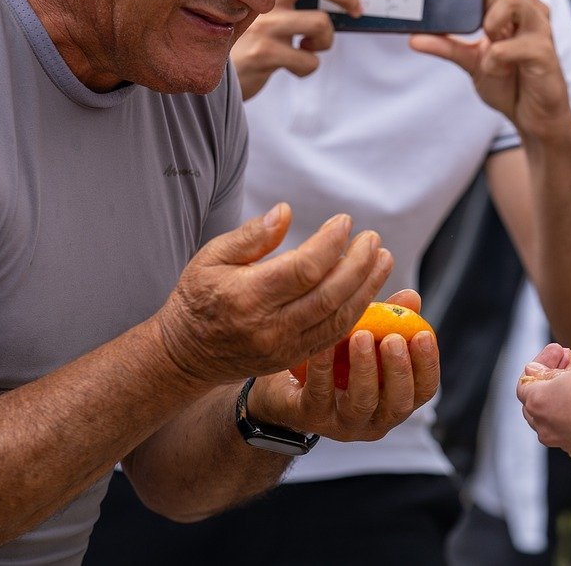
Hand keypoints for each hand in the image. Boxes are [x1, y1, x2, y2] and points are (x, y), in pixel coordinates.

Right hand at [155, 203, 391, 386]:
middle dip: (358, 265)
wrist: (186, 353)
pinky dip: (357, 312)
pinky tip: (368, 288)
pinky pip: (334, 336)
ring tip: (383, 260)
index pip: (303, 269)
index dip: (330, 243)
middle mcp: (269, 327)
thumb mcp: (212, 257)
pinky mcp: (293, 359)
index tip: (344, 221)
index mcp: (247, 296)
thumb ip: (251, 236)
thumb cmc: (198, 296)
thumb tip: (286, 211)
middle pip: (329, 295)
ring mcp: (284, 347)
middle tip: (373, 239)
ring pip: (339, 319)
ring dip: (367, 288)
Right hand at [231, 0, 360, 98]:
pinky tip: (295, 65)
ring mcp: (263, 25)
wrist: (210, 74)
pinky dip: (309, 65)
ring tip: (312, 46)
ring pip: (319, 23)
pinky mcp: (264, 53)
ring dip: (326, 39)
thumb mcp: (256, 10)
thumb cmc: (243, 40)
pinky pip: (309, 59)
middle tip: (356, 8)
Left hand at [245, 289, 441, 441]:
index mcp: (394, 399)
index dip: (428, 365)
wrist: (282, 383)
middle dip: (399, 370)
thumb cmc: (334, 359)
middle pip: (399, 404)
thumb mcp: (364, 337)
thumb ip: (389, 320)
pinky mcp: (310, 416)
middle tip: (393, 339)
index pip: (424, 390)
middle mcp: (373, 418)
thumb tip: (411, 298)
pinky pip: (319, 393)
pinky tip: (325, 343)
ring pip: (361, 403)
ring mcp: (341, 423)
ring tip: (362, 335)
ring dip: (364, 368)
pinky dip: (323, 367)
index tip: (424, 334)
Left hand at [410, 0, 570, 144]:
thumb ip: (447, 45)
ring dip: (491, 20)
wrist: (534, 117)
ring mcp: (541, 31)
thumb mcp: (471, 61)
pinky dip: (496, 55)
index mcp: (516, 6)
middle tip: (480, 26)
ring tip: (488, 40)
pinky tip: (493, 64)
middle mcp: (532, 11)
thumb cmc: (509, 81)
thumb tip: (413, 38)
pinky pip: (516, 43)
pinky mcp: (544, 55)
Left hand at [516, 343, 570, 470]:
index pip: (527, 381)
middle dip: (556, 374)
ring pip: (559, 412)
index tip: (561, 349)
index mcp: (539, 405)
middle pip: (540, 399)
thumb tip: (534, 372)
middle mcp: (548, 429)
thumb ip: (552, 373)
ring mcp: (568, 442)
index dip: (543, 361)